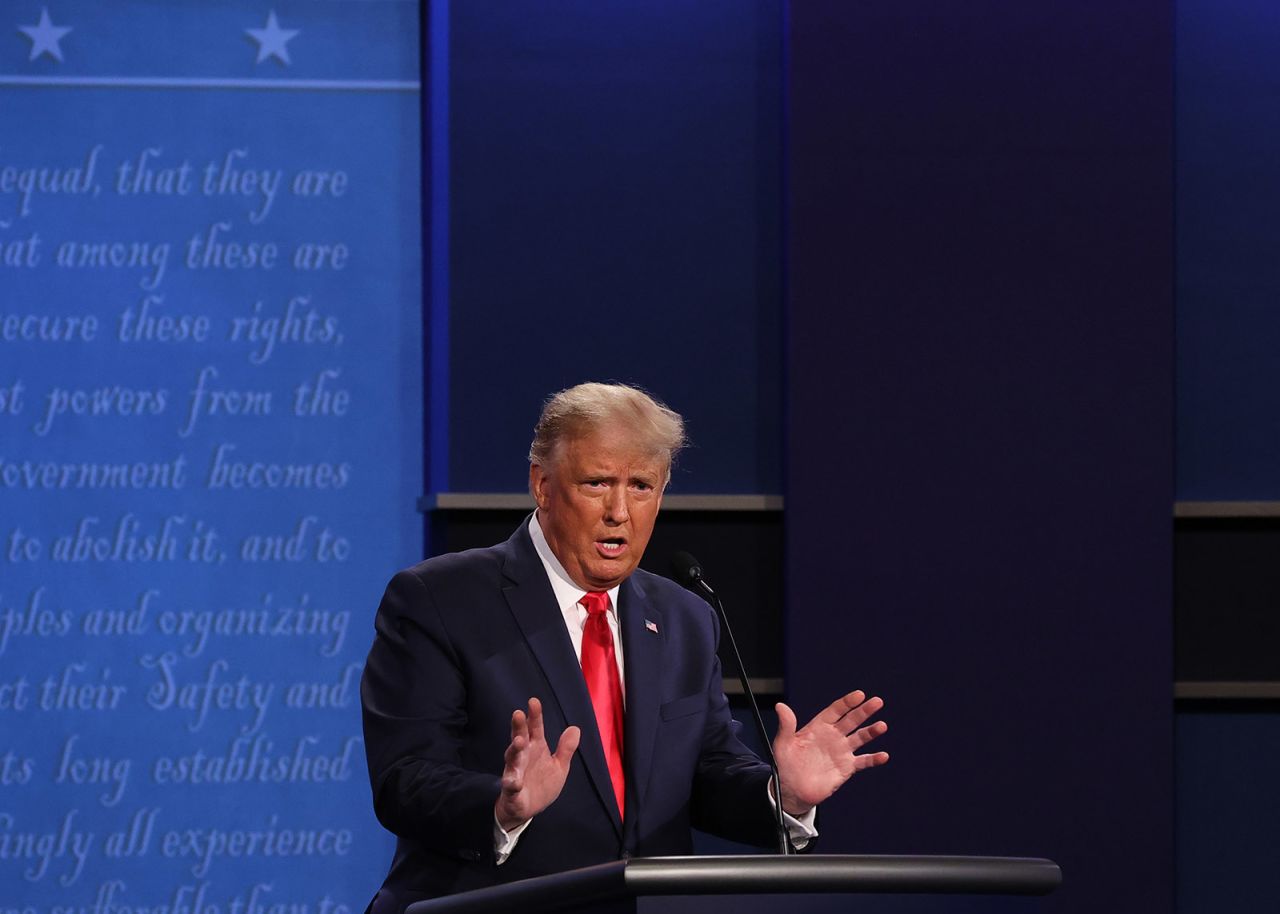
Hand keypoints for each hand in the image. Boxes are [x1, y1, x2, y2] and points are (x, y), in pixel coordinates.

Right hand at [495, 697, 580, 830]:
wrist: (527, 809)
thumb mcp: (559, 766)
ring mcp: (515, 772)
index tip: (533, 701)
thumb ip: (565, 748)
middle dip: (519, 727)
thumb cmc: (541, 783)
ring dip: (514, 749)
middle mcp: (523, 757)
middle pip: (520, 738)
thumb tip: (575, 727)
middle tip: (518, 713)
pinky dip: (512, 783)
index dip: (534, 716)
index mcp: (535, 748)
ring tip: (519, 741)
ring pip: (512, 759)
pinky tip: (515, 781)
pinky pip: (511, 785)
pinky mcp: (511, 790)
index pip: (534, 729)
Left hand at [773, 690, 888, 816]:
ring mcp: (841, 751)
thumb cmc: (785, 765)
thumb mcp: (784, 744)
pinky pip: (863, 761)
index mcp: (819, 727)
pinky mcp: (847, 767)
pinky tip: (883, 756)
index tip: (859, 695)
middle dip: (864, 711)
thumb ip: (786, 726)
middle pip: (852, 720)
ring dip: (871, 731)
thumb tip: (780, 706)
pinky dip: (874, 759)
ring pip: (860, 738)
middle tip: (877, 702)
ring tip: (882, 726)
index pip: (835, 710)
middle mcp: (833, 736)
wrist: (793, 791)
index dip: (847, 702)